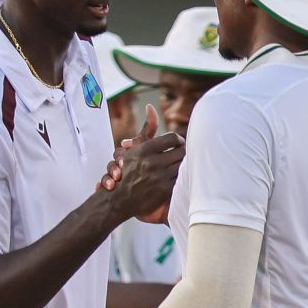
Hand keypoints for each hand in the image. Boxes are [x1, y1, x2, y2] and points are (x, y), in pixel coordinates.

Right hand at [110, 106, 184, 223]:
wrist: (119, 200)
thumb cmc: (127, 171)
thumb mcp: (135, 148)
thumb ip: (146, 128)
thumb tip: (151, 106)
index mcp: (144, 150)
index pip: (172, 138)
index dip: (178, 140)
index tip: (179, 144)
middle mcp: (152, 162)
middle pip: (181, 151)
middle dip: (184, 151)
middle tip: (187, 153)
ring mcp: (159, 176)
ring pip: (183, 164)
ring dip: (185, 164)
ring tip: (187, 164)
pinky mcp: (165, 189)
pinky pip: (181, 178)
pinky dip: (184, 176)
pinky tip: (183, 176)